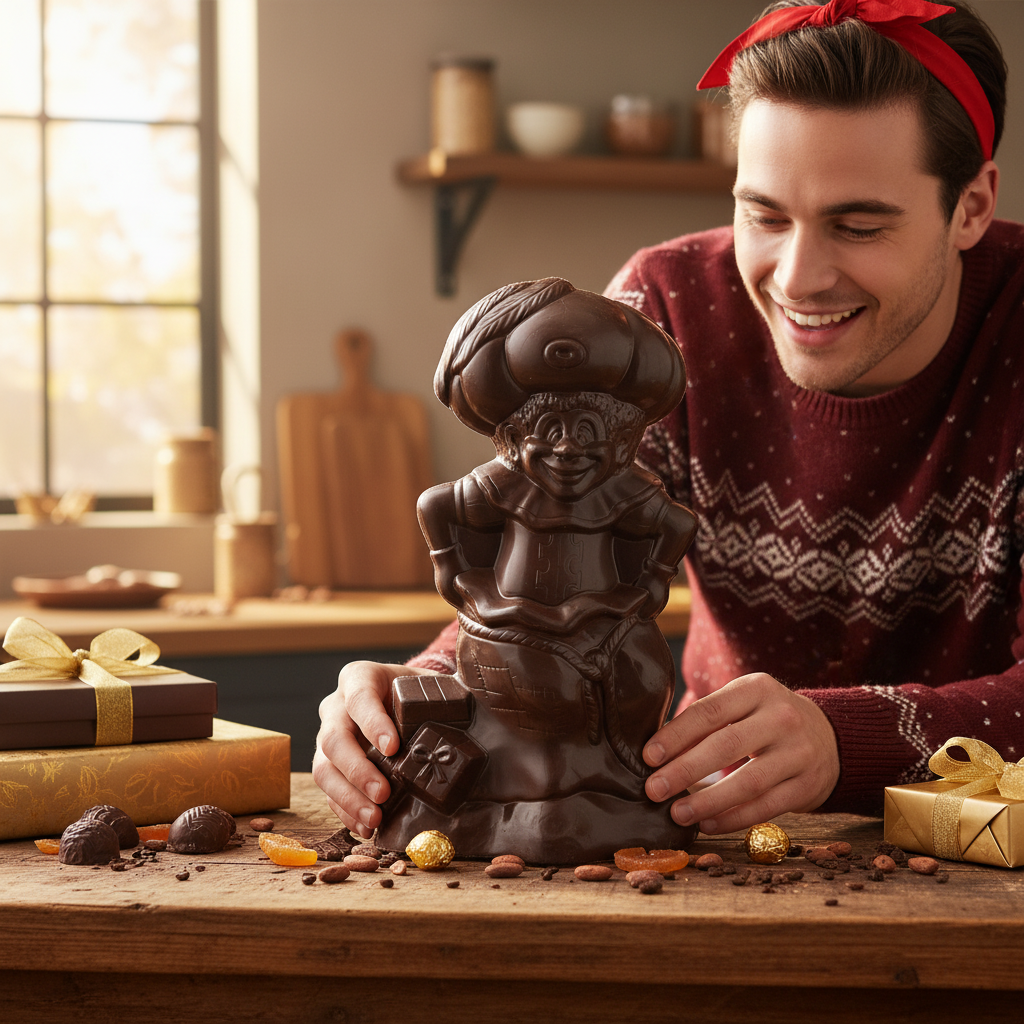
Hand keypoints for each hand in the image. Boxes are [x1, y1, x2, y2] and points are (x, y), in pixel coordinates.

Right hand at [312, 661, 438, 837]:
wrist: (408, 702)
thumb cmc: (422, 693)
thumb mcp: (434, 684)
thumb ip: (452, 693)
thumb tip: (490, 717)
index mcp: (360, 677)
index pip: (359, 697)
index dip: (372, 723)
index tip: (394, 747)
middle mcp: (336, 706)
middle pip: (333, 737)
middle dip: (357, 769)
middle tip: (383, 793)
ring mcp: (328, 737)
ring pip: (324, 769)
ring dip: (348, 797)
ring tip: (374, 818)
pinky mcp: (330, 766)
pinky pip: (328, 792)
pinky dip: (346, 811)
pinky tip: (367, 826)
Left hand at [642, 673, 839, 834]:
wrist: (831, 737)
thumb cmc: (766, 719)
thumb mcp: (743, 704)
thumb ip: (707, 720)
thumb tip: (656, 751)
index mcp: (757, 688)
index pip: (709, 711)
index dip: (676, 735)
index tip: (648, 757)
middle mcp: (781, 716)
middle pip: (726, 745)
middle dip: (685, 770)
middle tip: (654, 789)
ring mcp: (799, 752)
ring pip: (748, 782)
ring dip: (707, 801)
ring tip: (677, 813)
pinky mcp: (808, 785)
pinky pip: (766, 807)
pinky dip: (733, 819)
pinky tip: (707, 824)